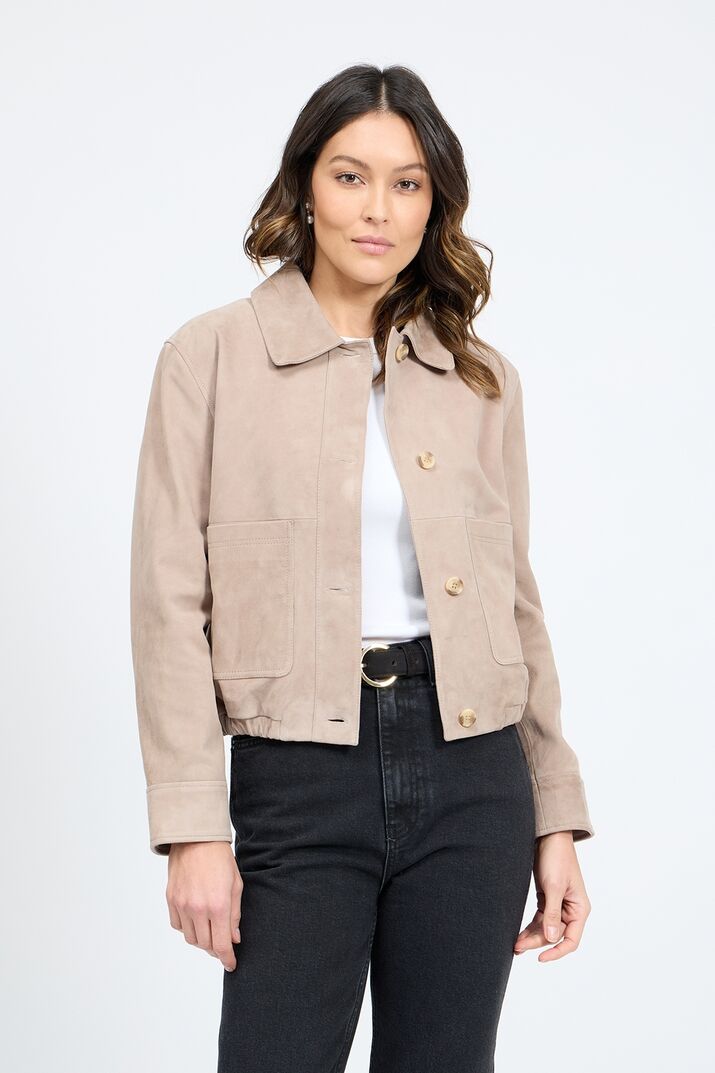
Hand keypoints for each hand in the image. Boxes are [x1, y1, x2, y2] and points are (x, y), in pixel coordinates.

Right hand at [166, 842, 242, 970]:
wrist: (195, 838)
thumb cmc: (220, 859)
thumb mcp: (236, 885)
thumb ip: (235, 914)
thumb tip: (234, 938)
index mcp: (218, 905)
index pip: (222, 945)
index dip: (227, 959)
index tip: (231, 965)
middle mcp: (198, 909)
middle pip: (205, 945)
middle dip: (216, 949)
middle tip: (223, 945)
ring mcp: (182, 905)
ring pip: (190, 938)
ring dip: (201, 939)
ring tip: (210, 931)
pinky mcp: (171, 899)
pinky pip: (177, 925)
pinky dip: (187, 928)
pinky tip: (195, 920)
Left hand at [513, 831, 590, 962]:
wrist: (548, 837)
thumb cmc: (556, 858)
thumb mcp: (553, 886)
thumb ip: (552, 913)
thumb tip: (552, 938)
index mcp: (579, 909)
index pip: (571, 940)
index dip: (557, 952)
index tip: (541, 958)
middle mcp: (571, 910)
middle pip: (555, 935)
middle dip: (537, 942)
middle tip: (516, 946)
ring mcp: (559, 905)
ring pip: (545, 928)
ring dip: (531, 936)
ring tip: (514, 944)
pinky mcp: (547, 898)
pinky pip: (540, 918)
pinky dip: (530, 926)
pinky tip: (519, 934)